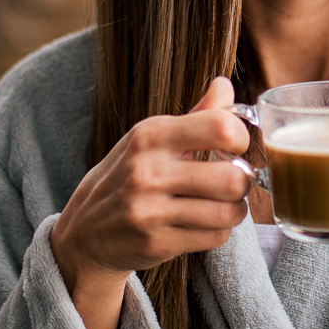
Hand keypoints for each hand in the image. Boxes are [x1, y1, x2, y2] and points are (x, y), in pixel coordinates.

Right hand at [51, 77, 252, 328]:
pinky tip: (205, 222)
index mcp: (150, 135)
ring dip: (235, 209)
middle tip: (235, 181)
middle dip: (243, 181)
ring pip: (228, 212)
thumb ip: (196, 115)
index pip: (221, 127)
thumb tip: (225, 85)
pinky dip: (219, 231)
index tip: (236, 146)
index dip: (241, 138)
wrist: (85, 230)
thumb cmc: (127, 176)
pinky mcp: (156, 243)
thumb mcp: (151, 139)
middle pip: (232, 178)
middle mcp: (148, 171)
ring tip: (224, 203)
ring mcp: (150, 211)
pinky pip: (215, 237)